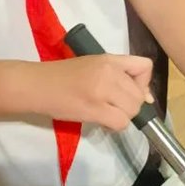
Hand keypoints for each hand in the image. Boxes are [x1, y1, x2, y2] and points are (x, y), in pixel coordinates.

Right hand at [29, 55, 152, 131]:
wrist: (37, 85)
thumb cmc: (62, 75)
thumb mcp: (93, 65)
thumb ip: (120, 76)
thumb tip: (147, 98)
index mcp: (109, 59)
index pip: (145, 67)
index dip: (143, 83)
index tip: (129, 91)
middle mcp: (109, 72)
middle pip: (139, 95)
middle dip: (131, 106)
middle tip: (112, 106)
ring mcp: (102, 90)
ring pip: (132, 110)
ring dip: (122, 116)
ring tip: (106, 113)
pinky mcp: (94, 109)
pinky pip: (120, 122)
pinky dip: (114, 126)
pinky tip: (102, 121)